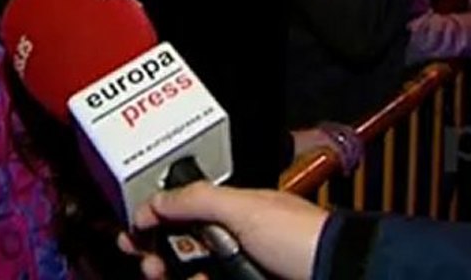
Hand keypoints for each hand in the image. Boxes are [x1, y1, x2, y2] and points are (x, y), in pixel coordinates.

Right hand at [118, 183, 329, 279]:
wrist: (337, 273)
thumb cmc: (304, 237)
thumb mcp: (244, 208)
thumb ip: (197, 198)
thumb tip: (154, 200)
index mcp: (234, 209)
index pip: (182, 210)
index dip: (154, 220)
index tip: (132, 233)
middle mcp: (236, 238)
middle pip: (182, 247)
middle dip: (158, 253)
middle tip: (147, 262)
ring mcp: (242, 267)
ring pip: (193, 273)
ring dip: (174, 274)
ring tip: (163, 274)